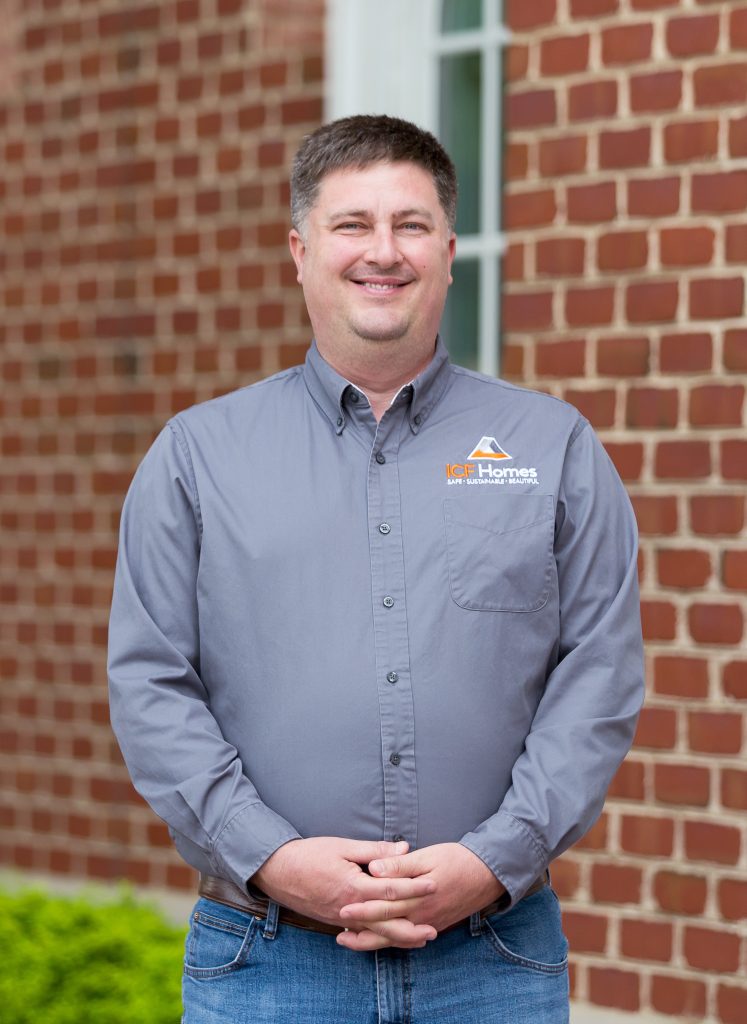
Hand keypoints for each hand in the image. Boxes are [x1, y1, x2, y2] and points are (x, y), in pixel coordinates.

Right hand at [251, 837, 437, 946]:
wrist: (278, 871)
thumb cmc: (310, 855)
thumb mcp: (343, 846)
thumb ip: (375, 851)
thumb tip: (404, 849)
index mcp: (354, 886)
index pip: (391, 889)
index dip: (414, 887)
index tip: (433, 885)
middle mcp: (350, 908)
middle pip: (387, 921)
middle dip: (412, 924)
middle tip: (435, 927)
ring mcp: (342, 919)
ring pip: (375, 932)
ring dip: (399, 937)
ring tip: (419, 939)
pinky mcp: (335, 922)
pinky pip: (361, 934)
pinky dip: (378, 938)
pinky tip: (389, 939)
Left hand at [337, 842, 503, 951]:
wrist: (488, 874)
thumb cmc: (457, 860)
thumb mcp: (428, 857)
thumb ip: (399, 865)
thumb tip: (374, 869)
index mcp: (417, 898)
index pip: (383, 907)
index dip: (361, 908)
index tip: (342, 908)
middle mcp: (422, 916)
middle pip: (386, 929)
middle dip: (361, 931)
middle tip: (339, 934)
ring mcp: (429, 923)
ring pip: (396, 939)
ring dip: (373, 941)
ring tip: (351, 941)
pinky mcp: (436, 925)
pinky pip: (409, 938)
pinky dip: (392, 941)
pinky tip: (382, 939)